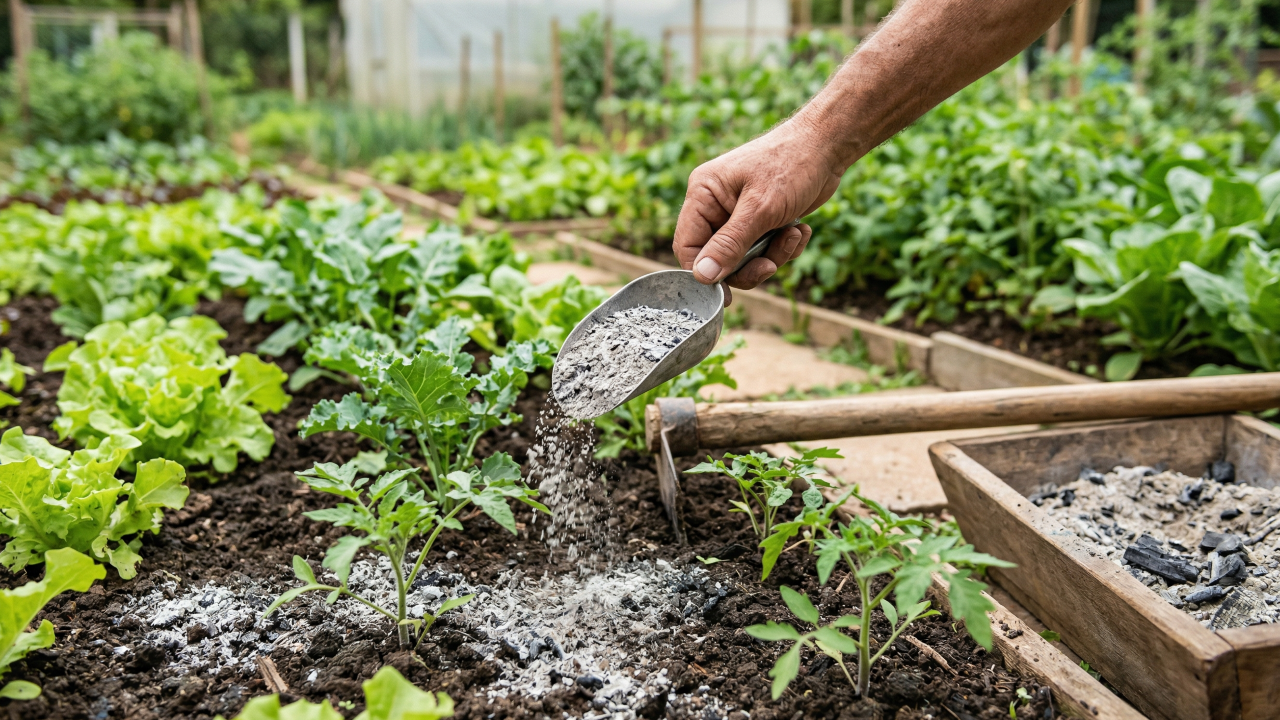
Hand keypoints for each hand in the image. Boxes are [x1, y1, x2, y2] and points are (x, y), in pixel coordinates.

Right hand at [673, 118, 841, 303]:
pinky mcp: (762, 220)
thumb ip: (730, 244)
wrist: (828, 146)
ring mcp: (739, 214)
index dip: (705, 272)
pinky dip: (783, 247)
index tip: (729, 291)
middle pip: (718, 258)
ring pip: (744, 258)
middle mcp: (716, 205)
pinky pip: (764, 250)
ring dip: (772, 255)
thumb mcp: (760, 209)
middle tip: (771, 265)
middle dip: (748, 265)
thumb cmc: (791, 165)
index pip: (687, 246)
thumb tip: (702, 276)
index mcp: (704, 194)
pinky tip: (799, 229)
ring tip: (793, 235)